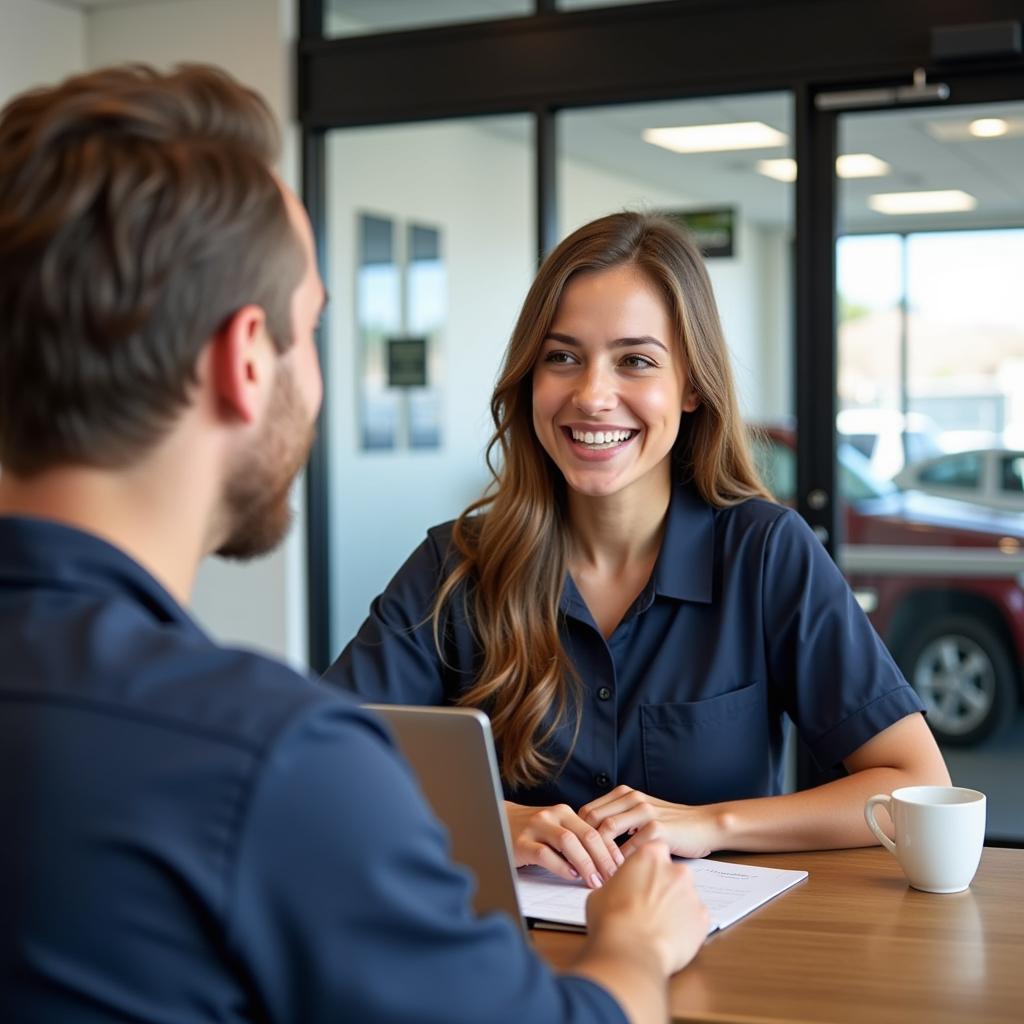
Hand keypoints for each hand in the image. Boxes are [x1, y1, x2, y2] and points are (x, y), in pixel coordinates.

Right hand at [504, 800, 622, 886]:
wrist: (496, 822)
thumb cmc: (533, 832)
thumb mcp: (557, 830)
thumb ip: (577, 840)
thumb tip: (607, 863)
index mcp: (565, 812)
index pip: (596, 831)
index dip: (611, 850)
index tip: (622, 868)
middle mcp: (552, 815)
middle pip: (586, 835)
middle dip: (603, 859)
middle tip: (613, 878)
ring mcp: (536, 827)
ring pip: (568, 842)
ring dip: (585, 864)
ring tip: (595, 881)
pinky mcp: (521, 842)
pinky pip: (545, 854)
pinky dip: (560, 866)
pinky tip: (570, 876)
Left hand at [579, 785, 720, 859]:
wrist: (704, 825)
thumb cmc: (671, 824)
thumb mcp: (641, 813)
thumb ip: (618, 819)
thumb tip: (590, 840)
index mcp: (624, 794)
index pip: (587, 810)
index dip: (578, 833)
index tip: (575, 855)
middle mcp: (631, 798)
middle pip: (591, 818)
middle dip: (583, 843)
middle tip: (581, 867)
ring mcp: (644, 811)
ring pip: (606, 830)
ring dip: (599, 854)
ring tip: (596, 873)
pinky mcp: (657, 828)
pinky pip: (629, 847)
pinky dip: (620, 864)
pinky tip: (618, 877)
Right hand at [586, 841, 709, 976]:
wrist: (630, 953)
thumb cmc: (611, 920)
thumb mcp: (601, 893)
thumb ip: (618, 885)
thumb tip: (619, 893)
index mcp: (650, 856)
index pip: (656, 850)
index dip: (649, 866)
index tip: (642, 878)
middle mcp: (676, 870)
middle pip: (674, 874)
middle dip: (664, 887)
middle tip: (648, 906)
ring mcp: (692, 894)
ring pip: (685, 897)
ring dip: (675, 908)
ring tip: (656, 927)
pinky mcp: (703, 918)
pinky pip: (694, 919)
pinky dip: (685, 927)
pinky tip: (667, 938)